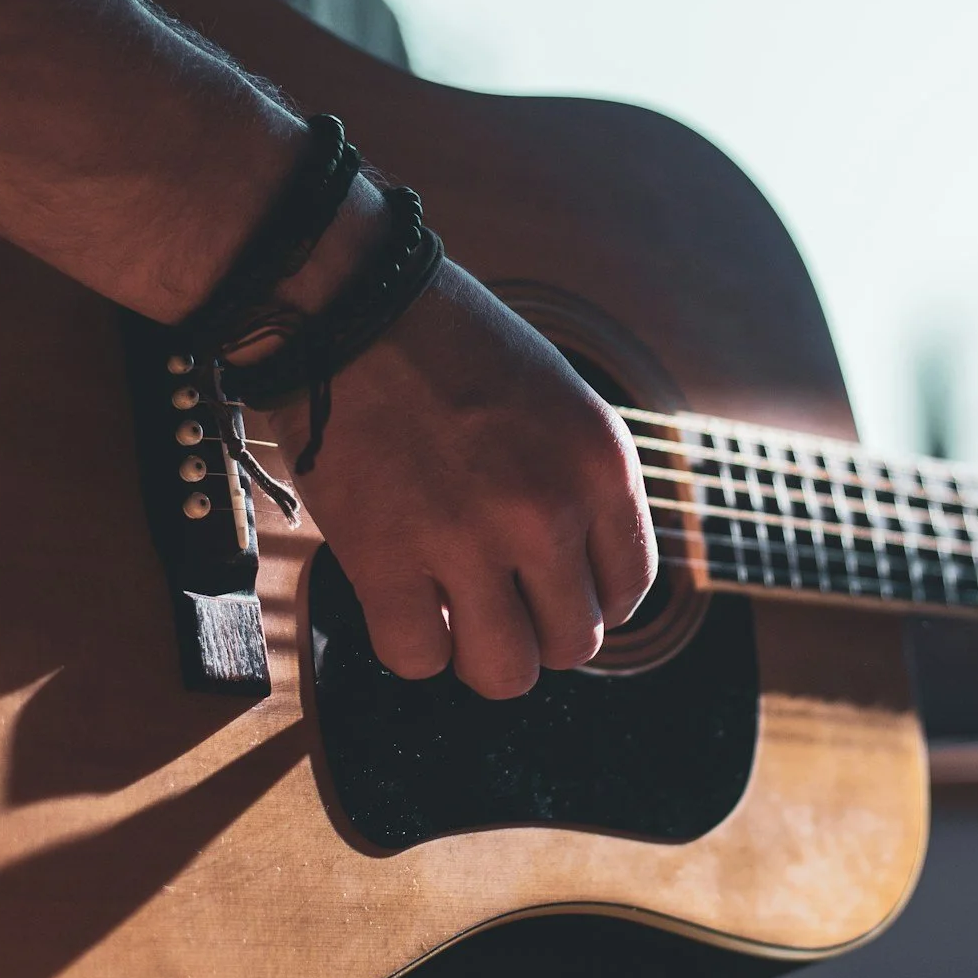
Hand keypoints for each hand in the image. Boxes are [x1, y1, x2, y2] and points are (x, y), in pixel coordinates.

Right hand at [260, 261, 656, 698]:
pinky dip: (409, 642)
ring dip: (479, 654)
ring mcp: (466, 539)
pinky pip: (417, 658)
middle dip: (535, 631)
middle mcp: (546, 509)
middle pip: (572, 642)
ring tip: (454, 613)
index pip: (629, 588)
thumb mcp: (555, 398)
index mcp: (599, 463)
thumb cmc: (445, 345)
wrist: (348, 305)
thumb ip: (578, 486)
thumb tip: (579, 582)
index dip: (587, 600)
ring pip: (505, 672)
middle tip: (496, 597)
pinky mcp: (385, 560)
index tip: (549, 588)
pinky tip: (400, 599)